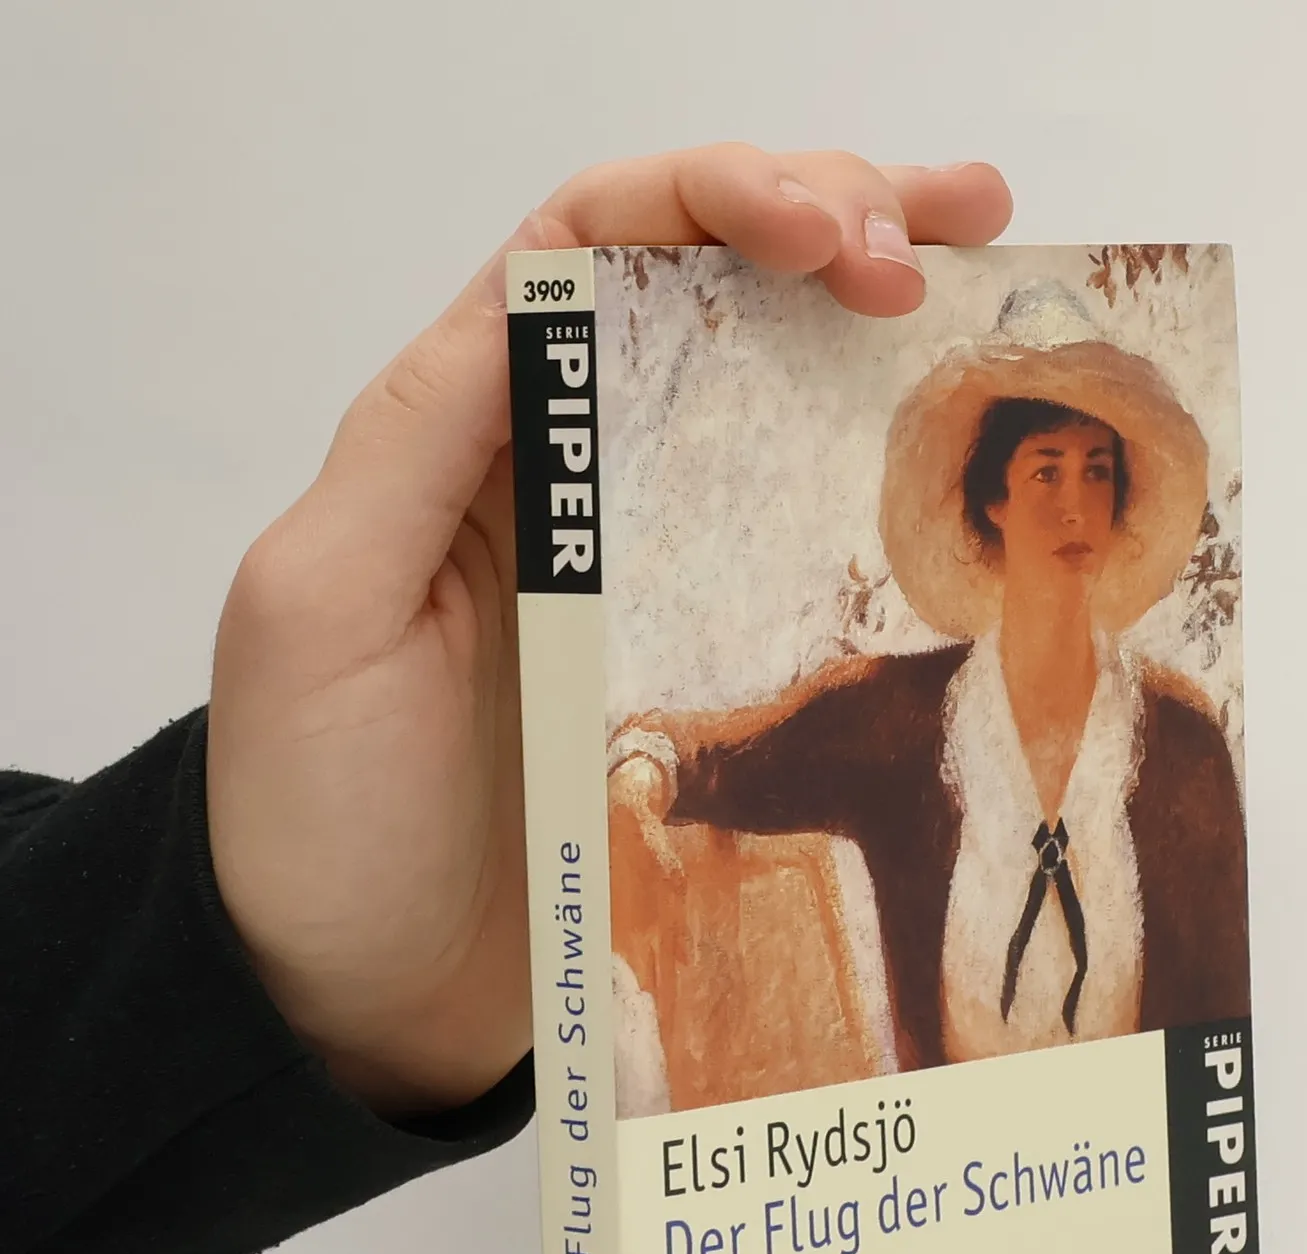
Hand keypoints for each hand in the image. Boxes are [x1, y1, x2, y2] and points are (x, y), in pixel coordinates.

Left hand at [205, 145, 1011, 1115]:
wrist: (370, 996)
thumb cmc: (323, 816)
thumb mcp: (324, 609)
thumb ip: (416, 444)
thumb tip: (533, 304)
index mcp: (469, 431)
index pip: (593, 244)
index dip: (717, 198)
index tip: (834, 236)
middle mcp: (567, 473)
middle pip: (702, 284)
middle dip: (828, 214)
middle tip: (951, 227)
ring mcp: (646, 564)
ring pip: (763, 384)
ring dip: (869, 304)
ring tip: (977, 258)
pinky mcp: (703, 660)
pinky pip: (796, 534)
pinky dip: (875, 464)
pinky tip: (947, 434)